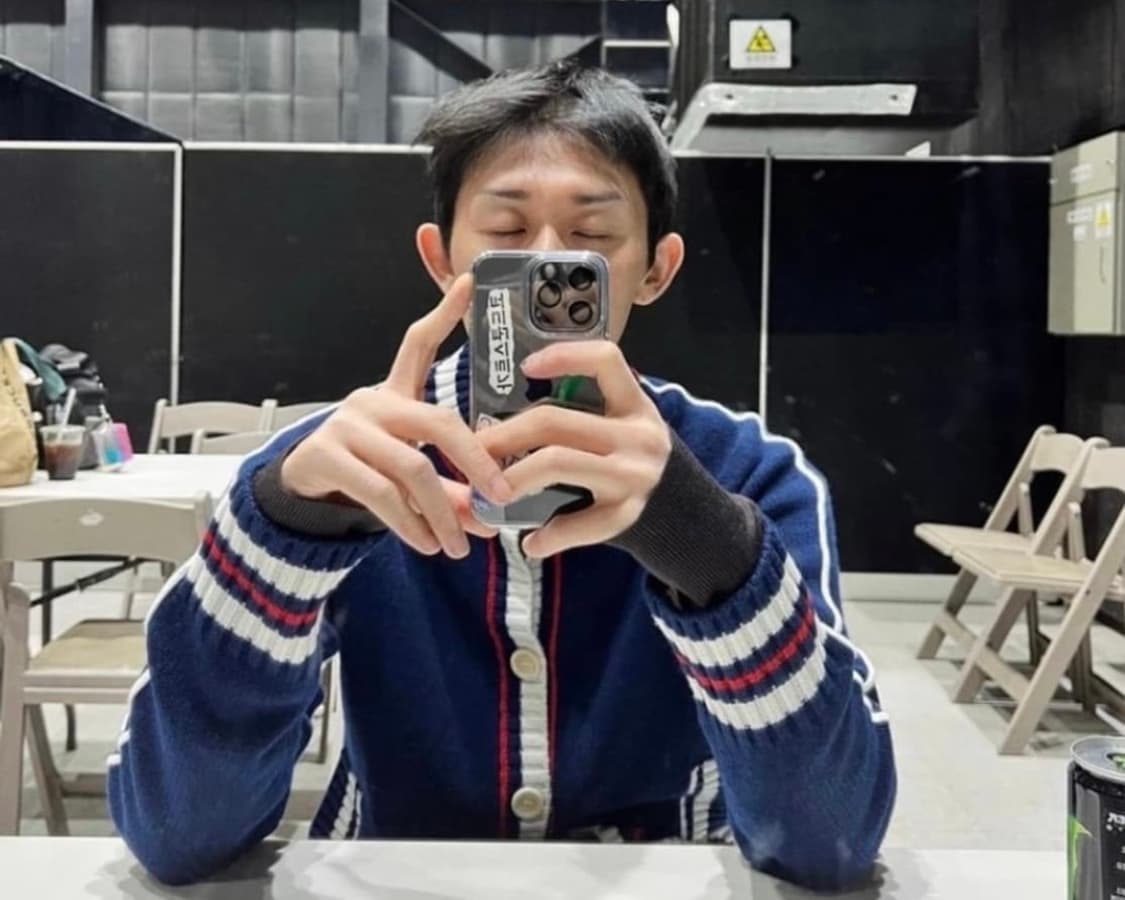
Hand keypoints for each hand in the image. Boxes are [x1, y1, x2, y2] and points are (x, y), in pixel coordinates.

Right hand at [282, 274, 513, 557]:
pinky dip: (411, 525)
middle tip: (503, 497)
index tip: (471, 282)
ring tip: (462, 545)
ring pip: (412, 469)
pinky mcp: (327, 458)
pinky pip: (382, 494)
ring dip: (444, 512)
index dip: (444, 314)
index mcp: (394, 393)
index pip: (417, 343)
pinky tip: (428, 544)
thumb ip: (450, 484)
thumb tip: (490, 517)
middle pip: (437, 423)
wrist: (302, 485)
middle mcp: (371, 401)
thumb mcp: (408, 465)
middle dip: (477, 462)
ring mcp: (347, 428)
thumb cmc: (367, 466)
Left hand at [477, 341, 671, 557]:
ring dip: (514, 478)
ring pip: (557, 463)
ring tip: (490, 493)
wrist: (682, 511)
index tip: (527, 366)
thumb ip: (584, 412)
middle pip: (556, 421)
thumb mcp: (623, 425)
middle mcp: (637, 436)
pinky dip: (549, 536)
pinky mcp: (627, 515)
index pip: (605, 361)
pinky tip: (531, 542)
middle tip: (475, 447)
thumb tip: (507, 410)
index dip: (564, 356)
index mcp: (634, 404)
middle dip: (505, 434)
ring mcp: (633, 476)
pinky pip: (579, 524)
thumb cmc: (632, 460)